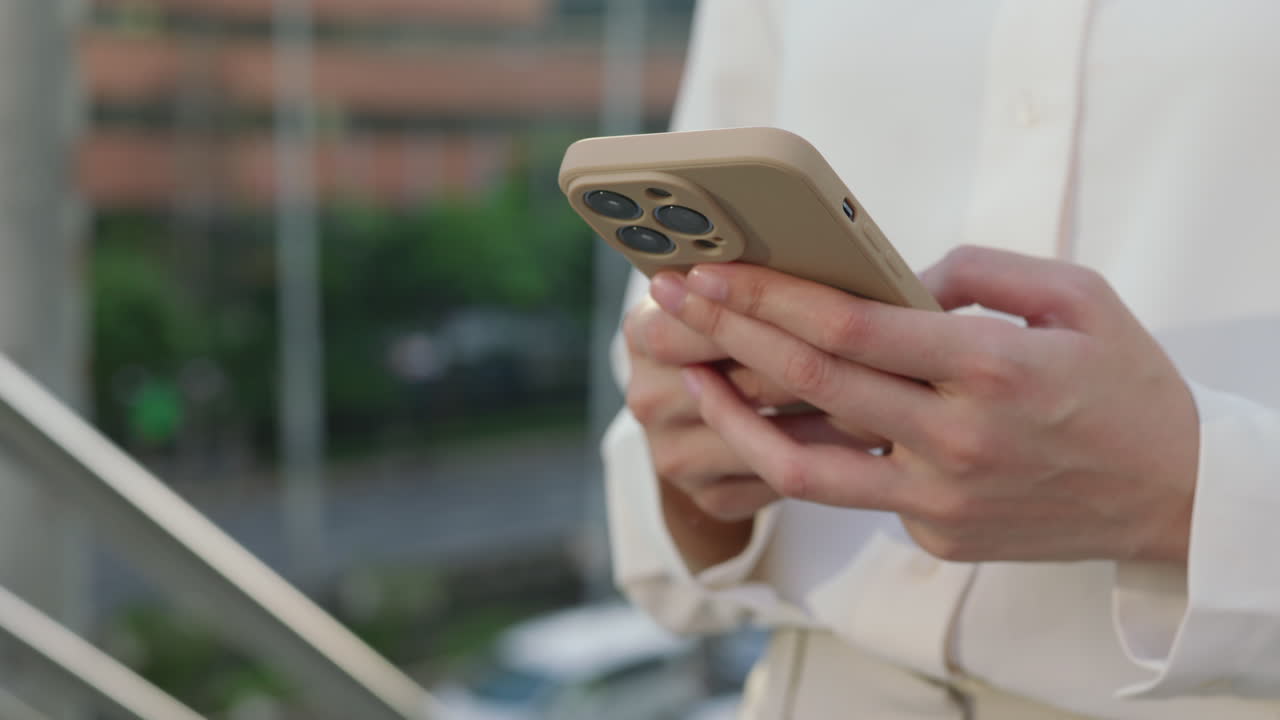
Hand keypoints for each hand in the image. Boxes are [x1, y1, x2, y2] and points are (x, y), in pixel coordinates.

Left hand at [649, 247, 1198, 565]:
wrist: (1173, 496)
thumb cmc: (1125, 386)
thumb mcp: (1075, 297)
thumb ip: (976, 271)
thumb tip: (891, 281)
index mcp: (988, 367)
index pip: (846, 328)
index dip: (767, 296)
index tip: (714, 270)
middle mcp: (955, 440)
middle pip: (808, 385)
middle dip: (727, 333)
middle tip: (675, 299)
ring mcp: (939, 501)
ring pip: (803, 466)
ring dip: (732, 417)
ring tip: (692, 376)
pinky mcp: (934, 537)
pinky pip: (855, 489)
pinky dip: (810, 450)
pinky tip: (779, 418)